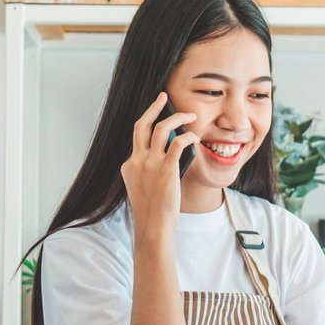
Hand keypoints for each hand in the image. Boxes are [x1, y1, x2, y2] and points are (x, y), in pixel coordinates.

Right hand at [121, 93, 197, 236]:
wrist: (153, 227)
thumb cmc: (152, 213)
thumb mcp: (142, 189)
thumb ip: (149, 172)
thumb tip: (169, 159)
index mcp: (128, 166)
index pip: (137, 139)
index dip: (148, 127)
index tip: (158, 119)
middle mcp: (136, 161)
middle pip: (141, 125)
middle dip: (153, 107)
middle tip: (163, 97)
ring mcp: (149, 163)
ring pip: (161, 128)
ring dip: (176, 118)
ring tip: (190, 115)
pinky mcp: (166, 168)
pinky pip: (178, 143)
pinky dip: (188, 137)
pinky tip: (195, 138)